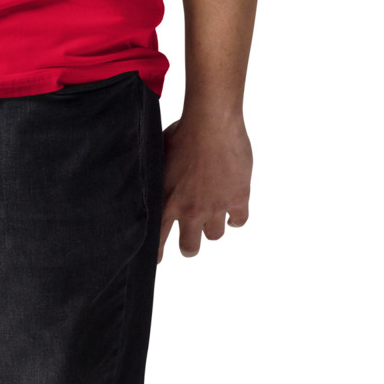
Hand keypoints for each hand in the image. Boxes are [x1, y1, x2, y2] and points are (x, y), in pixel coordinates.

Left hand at [158, 111, 251, 260]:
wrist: (212, 123)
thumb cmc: (181, 133)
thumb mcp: (158, 157)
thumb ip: (154, 177)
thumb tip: (143, 181)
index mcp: (166, 201)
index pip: (158, 240)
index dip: (157, 254)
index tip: (157, 260)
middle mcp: (190, 210)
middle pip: (190, 247)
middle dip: (189, 246)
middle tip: (190, 241)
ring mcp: (215, 207)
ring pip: (214, 235)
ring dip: (212, 228)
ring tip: (212, 215)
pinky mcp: (238, 199)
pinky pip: (239, 221)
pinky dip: (236, 217)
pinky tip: (233, 210)